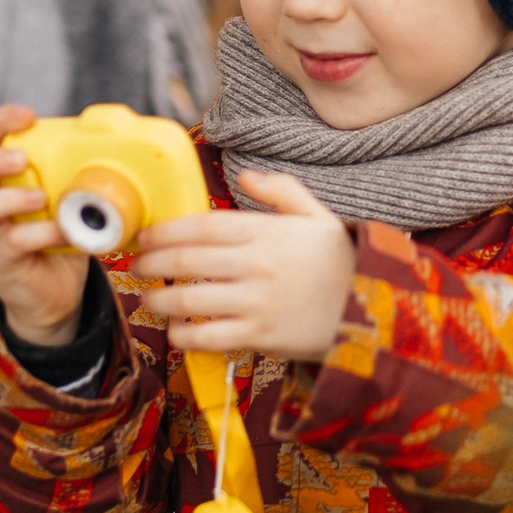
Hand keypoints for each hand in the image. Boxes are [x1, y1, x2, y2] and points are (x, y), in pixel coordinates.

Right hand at [0, 103, 90, 345]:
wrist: (57, 291)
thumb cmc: (58, 233)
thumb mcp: (65, 196)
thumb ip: (73, 171)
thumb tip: (117, 135)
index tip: (27, 115)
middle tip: (22, 159)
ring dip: (9, 199)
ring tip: (40, 198)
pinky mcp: (0, 262)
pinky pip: (11, 244)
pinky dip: (40, 234)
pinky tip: (63, 232)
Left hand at [132, 171, 355, 360]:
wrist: (376, 311)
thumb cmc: (342, 262)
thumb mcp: (319, 217)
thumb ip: (282, 191)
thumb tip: (245, 175)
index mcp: (268, 232)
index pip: (202, 226)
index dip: (165, 231)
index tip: (144, 236)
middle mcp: (257, 265)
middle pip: (186, 261)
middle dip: (150, 264)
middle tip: (136, 266)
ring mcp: (257, 303)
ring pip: (189, 300)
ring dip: (159, 300)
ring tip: (148, 298)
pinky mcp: (261, 337)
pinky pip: (209, 337)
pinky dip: (183, 335)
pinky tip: (175, 331)